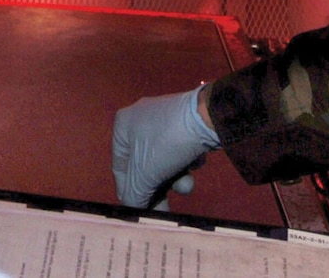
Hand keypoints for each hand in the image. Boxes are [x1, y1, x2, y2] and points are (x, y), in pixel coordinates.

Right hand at [112, 86, 219, 209]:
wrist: (208, 117)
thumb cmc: (167, 144)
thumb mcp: (145, 175)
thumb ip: (134, 196)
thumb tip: (134, 209)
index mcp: (122, 126)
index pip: (120, 168)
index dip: (129, 192)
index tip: (140, 212)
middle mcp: (140, 120)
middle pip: (144, 167)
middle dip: (158, 190)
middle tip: (165, 211)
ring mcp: (164, 120)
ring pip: (164, 162)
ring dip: (176, 178)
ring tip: (187, 184)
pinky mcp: (185, 123)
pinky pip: (180, 151)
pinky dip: (187, 162)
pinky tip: (196, 161)